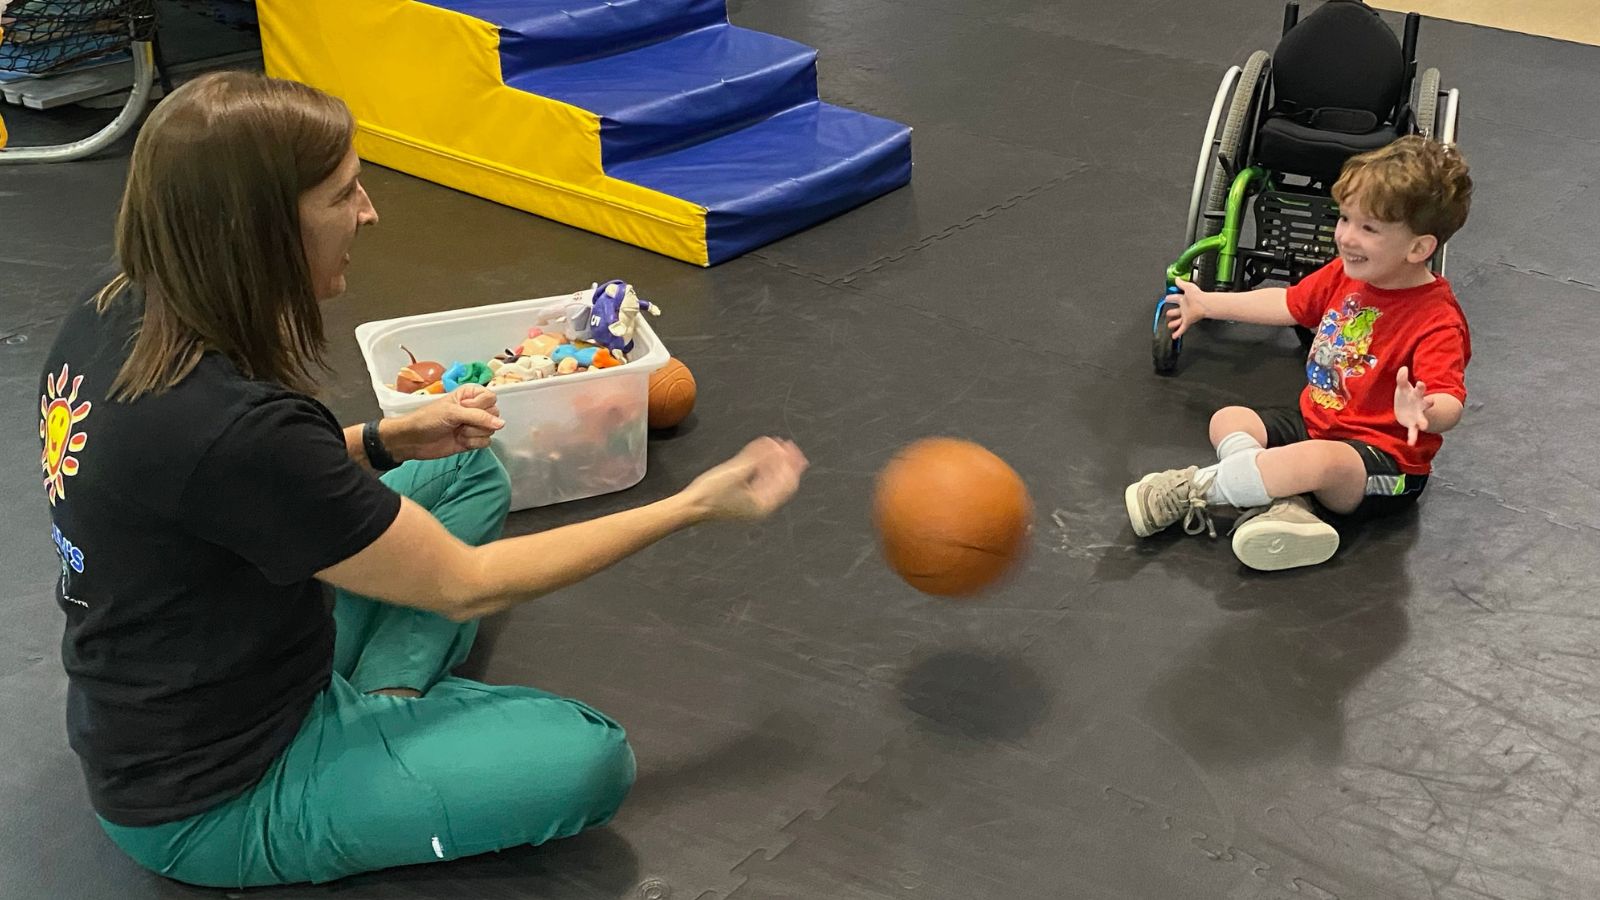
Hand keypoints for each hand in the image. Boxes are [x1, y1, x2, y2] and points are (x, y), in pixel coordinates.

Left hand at [386, 384, 504, 461]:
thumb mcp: (453, 413)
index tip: (465, 408)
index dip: (480, 405)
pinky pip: (486, 442)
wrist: (413, 440)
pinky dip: (473, 443)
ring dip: (473, 433)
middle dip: (478, 421)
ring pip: (491, 430)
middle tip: (460, 421)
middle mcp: (474, 408)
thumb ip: (479, 416)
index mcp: (469, 394)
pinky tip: (460, 441)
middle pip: (494, 415)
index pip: (491, 397)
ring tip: (457, 431)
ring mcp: (474, 425)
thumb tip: (501, 423)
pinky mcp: (473, 440)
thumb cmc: (427, 419)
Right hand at [681, 437, 808, 521]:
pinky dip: (761, 467)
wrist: (691, 505)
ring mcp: (751, 503)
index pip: (786, 483)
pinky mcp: (742, 498)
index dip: (790, 463)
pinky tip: (760, 454)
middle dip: (784, 461)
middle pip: (780, 481)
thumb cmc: (712, 492)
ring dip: (773, 462)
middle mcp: (761, 506)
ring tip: (776, 445)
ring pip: (769, 480)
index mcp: (764, 505)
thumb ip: (758, 458)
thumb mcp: (737, 472)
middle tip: (788, 444)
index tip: (790, 446)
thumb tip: (775, 445)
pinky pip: (757, 480)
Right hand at [1165, 277, 1210, 339]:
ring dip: (1174, 323)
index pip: (1175, 298)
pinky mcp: (1187, 321)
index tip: (1166, 298)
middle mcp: (1184, 307)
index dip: (1170, 298)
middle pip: (1176, 311)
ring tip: (1170, 325)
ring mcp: (1185, 315)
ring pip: (1178, 320)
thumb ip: (1181, 283)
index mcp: (1183, 299)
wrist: (1204, 303)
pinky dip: (1177, 333)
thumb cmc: (1197, 295)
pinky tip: (1174, 336)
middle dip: (1171, 312)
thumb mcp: (1188, 286)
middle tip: (1167, 313)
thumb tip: (1177, 279)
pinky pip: (1182, 328)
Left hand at [1394, 366, 1433, 445]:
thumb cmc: (1406, 396)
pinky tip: (1411, 443)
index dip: (1421, 386)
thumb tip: (1403, 368)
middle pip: (1427, 403)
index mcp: (1417, 395)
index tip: (1421, 383)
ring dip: (1424, 423)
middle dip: (1430, 402)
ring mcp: (1418, 416)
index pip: (1420, 389)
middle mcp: (1420, 405)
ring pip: (1423, 419)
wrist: (1406, 409)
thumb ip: (1402, 379)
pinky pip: (1413, 432)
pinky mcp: (1413, 424)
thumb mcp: (1402, 387)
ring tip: (1424, 426)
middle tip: (1432, 401)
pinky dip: (1412, 437)